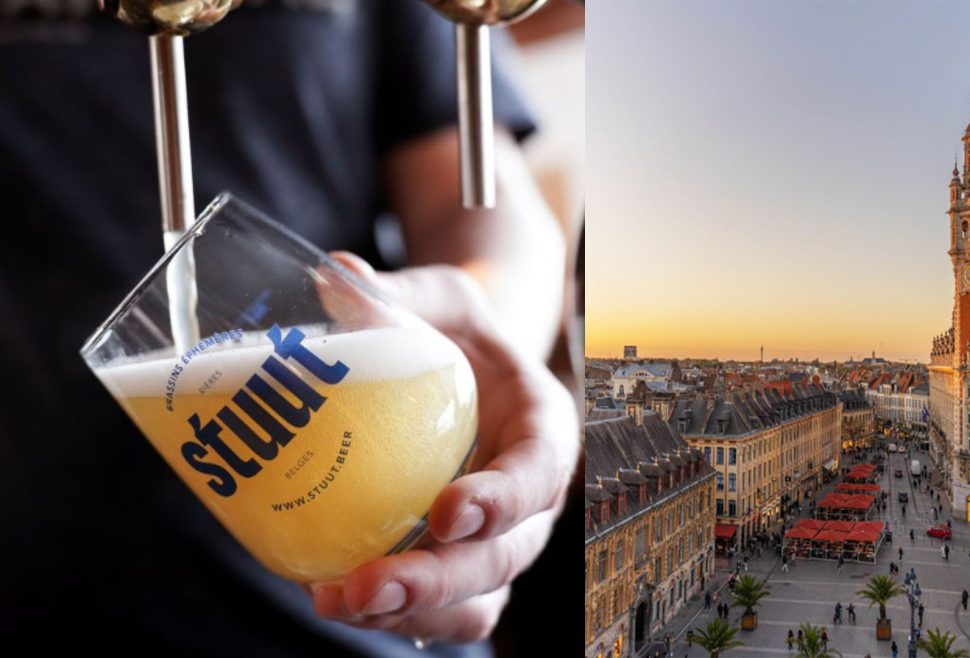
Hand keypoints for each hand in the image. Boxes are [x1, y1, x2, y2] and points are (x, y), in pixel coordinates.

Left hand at [308, 253, 579, 643]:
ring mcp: (498, 537)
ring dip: (417, 614)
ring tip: (339, 604)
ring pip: (479, 599)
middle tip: (367, 584)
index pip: (540, 471)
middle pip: (507, 554)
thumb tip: (334, 274)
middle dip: (442, 580)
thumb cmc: (456, 331)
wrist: (462, 367)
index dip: (502, 500)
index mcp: (542, 425)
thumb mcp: (438, 300)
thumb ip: (397, 294)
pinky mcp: (459, 561)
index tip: (444, 511)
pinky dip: (400, 619)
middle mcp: (531, 494)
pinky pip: (444, 610)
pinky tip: (336, 602)